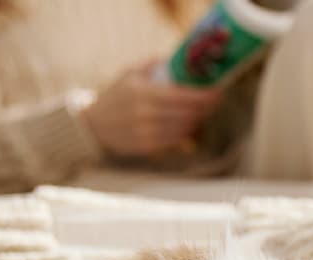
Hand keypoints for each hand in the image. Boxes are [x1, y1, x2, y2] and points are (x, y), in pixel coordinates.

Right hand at [79, 62, 222, 157]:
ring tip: (203, 110)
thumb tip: (181, 58)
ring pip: (186, 128)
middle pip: (190, 113)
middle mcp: (147, 114)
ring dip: (198, 119)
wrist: (94, 125)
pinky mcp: (148, 147)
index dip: (207, 95)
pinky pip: (177, 140)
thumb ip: (155, 64)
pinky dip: (187, 131)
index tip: (218, 90)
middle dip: (207, 107)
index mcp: (144, 93)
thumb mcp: (131, 73)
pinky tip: (190, 123)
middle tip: (214, 99)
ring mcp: (148, 133)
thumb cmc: (116, 96)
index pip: (185, 96)